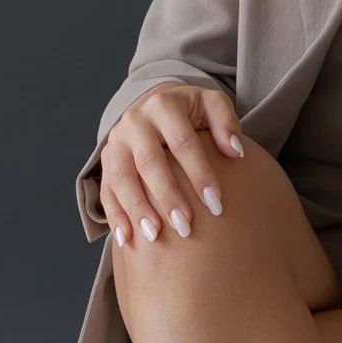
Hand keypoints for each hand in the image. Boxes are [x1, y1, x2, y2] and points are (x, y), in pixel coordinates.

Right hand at [100, 83, 244, 246]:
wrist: (154, 104)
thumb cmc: (190, 111)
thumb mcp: (211, 104)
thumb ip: (226, 121)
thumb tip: (235, 151)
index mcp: (163, 105)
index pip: (182, 141)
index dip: (199, 173)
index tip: (216, 204)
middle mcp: (135, 121)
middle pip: (149, 162)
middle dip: (167, 196)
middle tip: (185, 227)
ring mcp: (116, 141)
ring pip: (122, 177)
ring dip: (137, 209)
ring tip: (155, 235)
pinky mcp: (106, 160)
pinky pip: (106, 189)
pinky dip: (115, 215)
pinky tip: (127, 238)